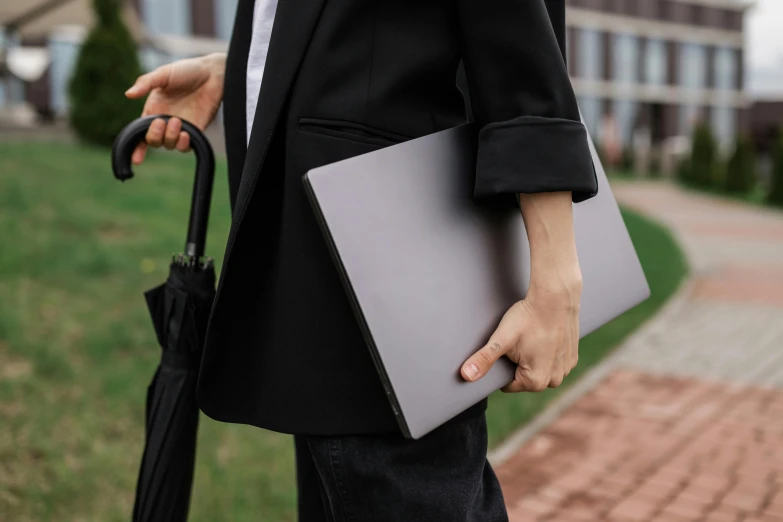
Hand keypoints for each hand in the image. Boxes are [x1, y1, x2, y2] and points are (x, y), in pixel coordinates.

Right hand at [125, 53, 225, 164]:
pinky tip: (186, 134)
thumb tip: (128, 94)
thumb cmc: (187, 70)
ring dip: (170, 137)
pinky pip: (186, 146)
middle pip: (154, 141)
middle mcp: (165, 121)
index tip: (135, 158)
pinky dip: (183, 144)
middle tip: (161, 122)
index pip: (140, 132)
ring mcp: (180, 128)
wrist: (213, 74)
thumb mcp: (163, 74)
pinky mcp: (196, 131)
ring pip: (169, 145)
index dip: (136, 146)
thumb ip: (146, 83)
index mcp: (153, 109)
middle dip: (155, 136)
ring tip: (177, 121)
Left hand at [461, 274, 581, 392]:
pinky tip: (543, 336)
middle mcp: (554, 380)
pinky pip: (553, 361)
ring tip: (532, 338)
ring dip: (533, 358)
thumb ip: (484, 359)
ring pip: (539, 369)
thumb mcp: (502, 339)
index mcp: (536, 381)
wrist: (555, 297)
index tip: (507, 348)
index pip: (508, 383)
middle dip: (518, 363)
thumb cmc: (528, 317)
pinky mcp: (572, 357)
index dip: (503, 365)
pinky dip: (546, 352)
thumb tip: (465, 375)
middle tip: (519, 341)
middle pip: (525, 378)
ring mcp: (566, 368)